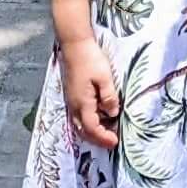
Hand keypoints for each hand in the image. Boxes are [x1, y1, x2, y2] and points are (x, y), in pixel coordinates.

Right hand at [57, 33, 120, 148]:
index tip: (115, 142)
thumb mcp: (105, 77)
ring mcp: (71, 101)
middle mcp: (74, 106)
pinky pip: (78, 117)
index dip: (103, 138)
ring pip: (79, 125)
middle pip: (83, 131)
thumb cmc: (90, 59)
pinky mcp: (71, 96)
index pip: (92, 128)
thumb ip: (109, 97)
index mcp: (82, 103)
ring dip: (92, 132)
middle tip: (111, 142)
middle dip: (97, 139)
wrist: (74, 45)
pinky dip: (88, 123)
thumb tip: (113, 113)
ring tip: (107, 132)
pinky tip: (99, 118)